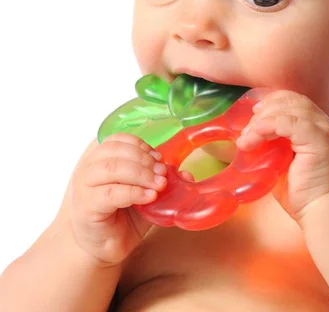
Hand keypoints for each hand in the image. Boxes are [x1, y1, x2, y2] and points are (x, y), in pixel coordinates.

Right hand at [69, 133, 169, 266]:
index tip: (158, 158)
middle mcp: (87, 169)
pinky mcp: (86, 207)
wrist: (103, 249)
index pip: (117, 139)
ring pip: (112, 168)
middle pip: (115, 151)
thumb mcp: (144, 194)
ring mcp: (84, 187)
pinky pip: (111, 193)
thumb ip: (159, 181)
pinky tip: (149, 197)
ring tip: (158, 185)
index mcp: (99, 159)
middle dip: (144, 160)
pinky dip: (134, 192)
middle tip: (162, 173)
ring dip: (141, 174)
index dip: (140, 146)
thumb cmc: (121, 218)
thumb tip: (186, 175)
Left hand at [236, 90, 328, 222]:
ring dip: (263, 120)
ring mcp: (323, 130)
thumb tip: (247, 134)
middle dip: (264, 111)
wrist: (320, 212)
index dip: (271, 102)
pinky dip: (269, 125)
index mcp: (315, 126)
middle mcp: (322, 124)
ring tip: (248, 138)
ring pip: (289, 108)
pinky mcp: (320, 139)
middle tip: (246, 131)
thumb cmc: (301, 191)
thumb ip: (271, 144)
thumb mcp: (281, 160)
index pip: (293, 100)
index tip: (253, 113)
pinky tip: (256, 136)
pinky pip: (290, 122)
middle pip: (290, 100)